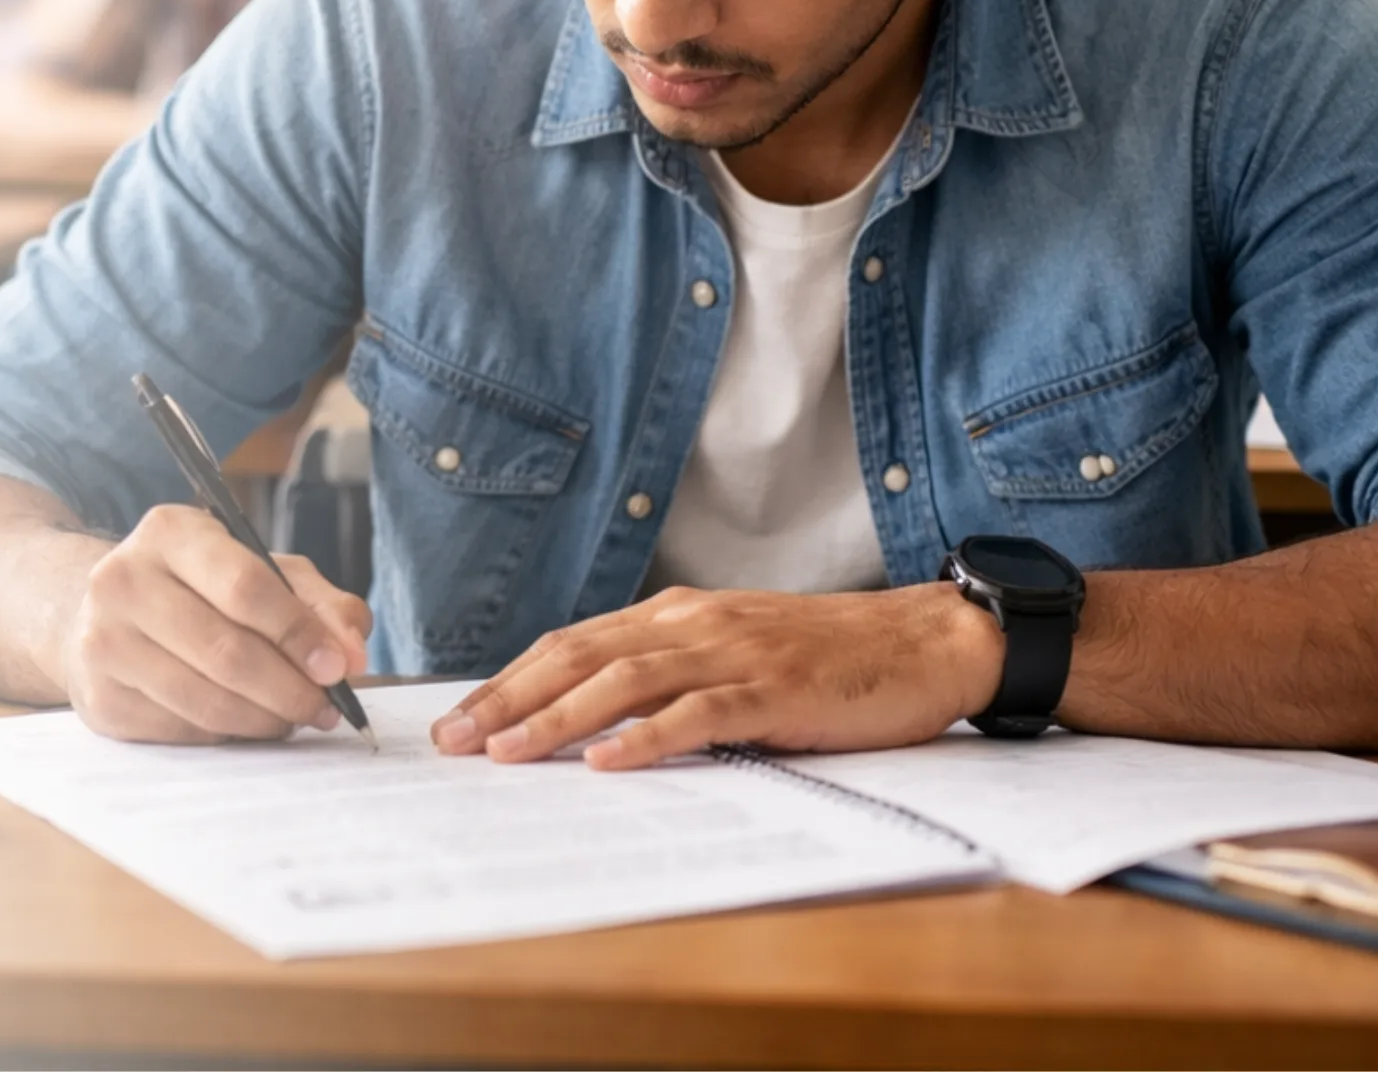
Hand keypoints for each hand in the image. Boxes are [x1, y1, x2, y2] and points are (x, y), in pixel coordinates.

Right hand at [56, 503, 372, 742]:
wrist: (110, 614)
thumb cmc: (202, 590)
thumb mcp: (265, 572)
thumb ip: (321, 605)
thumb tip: (352, 656)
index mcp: (170, 533)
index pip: (245, 587)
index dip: (298, 633)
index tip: (337, 668)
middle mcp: (122, 580)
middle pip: (226, 651)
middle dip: (289, 689)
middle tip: (325, 707)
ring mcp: (103, 642)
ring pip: (204, 701)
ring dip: (264, 720)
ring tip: (292, 717)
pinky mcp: (101, 697)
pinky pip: (183, 731)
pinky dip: (227, 735)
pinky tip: (244, 721)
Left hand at [431, 583, 1004, 769]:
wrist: (924, 641)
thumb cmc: (825, 658)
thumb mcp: (731, 653)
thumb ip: (669, 675)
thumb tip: (592, 722)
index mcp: (674, 615)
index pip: (570, 644)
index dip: (508, 680)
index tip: (456, 719)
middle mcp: (692, 624)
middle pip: (578, 657)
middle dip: (508, 699)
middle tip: (453, 742)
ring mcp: (733, 653)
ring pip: (625, 682)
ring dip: (559, 719)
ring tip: (509, 753)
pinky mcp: (775, 689)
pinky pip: (701, 713)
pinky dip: (650, 737)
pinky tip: (610, 762)